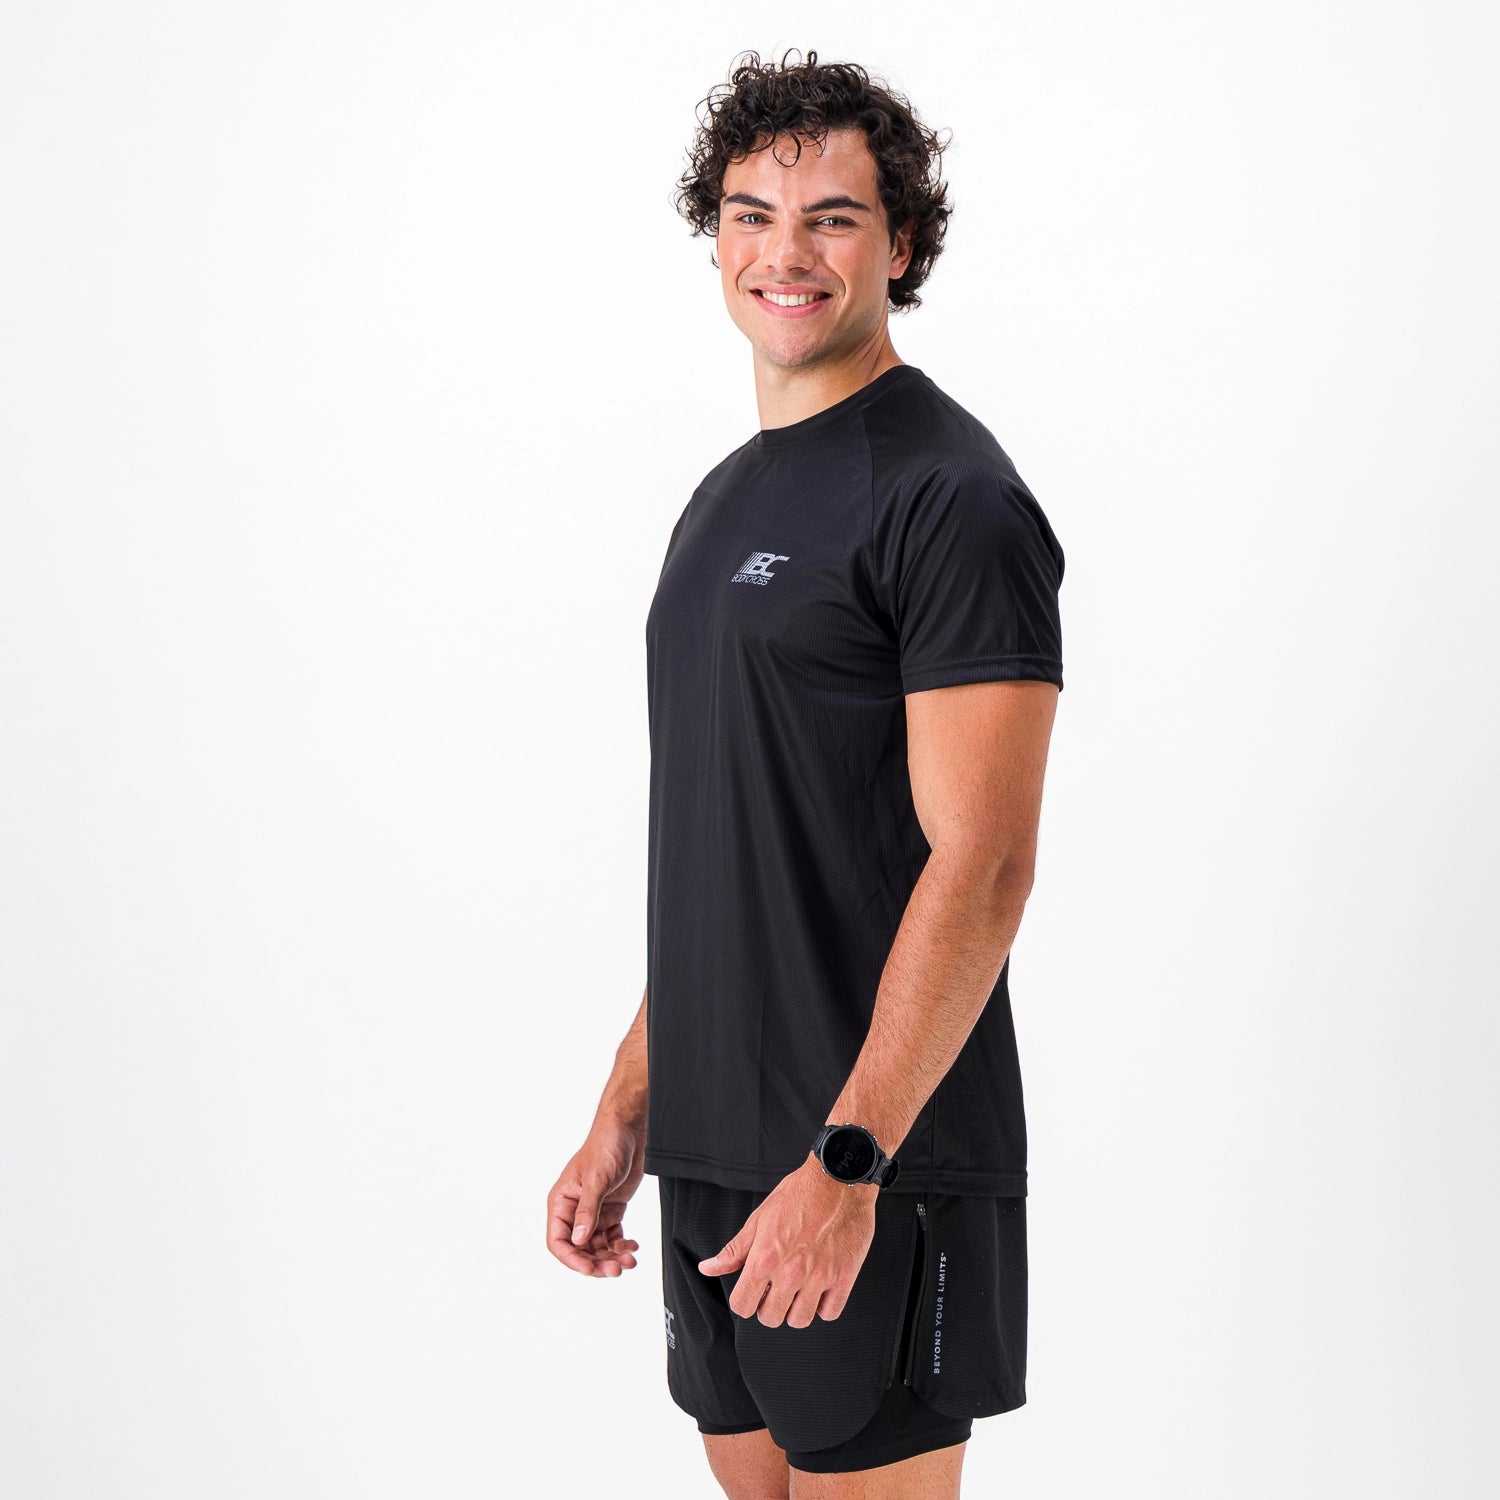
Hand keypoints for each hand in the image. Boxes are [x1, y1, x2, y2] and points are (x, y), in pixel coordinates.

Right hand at [546, 1117, 645, 1277]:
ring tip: (630, 1260)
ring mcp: (594, 1211)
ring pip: (598, 1246)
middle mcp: (575, 1210)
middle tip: (616, 1270)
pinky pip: (613, 1236)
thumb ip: (587, 1211)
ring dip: (612, 1257)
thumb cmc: (606, 1146)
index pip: (558, 1241)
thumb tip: (577, 1240)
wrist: (628, 1130)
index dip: (572, 1259)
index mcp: (562, 1202)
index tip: (591, 1269)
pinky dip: (622, 1245)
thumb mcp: (595, 1180)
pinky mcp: (611, 1209)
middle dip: (597, 1262)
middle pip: (580, 1249)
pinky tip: (633, 1246)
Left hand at [697, 1155, 878, 1327]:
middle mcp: (790, 1272)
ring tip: (799, 1288)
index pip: (742, 1306)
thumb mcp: (759, 1219)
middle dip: (770, 1306)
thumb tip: (708, 1268)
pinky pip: (830, 1313)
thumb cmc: (799, 1194)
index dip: (745, 1299)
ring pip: (800, 1321)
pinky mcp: (844, 1277)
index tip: (753, 1290)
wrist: (837, 1179)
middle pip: (770, 1318)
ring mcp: (819, 1277)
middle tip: (777, 1288)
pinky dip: (824, 1305)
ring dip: (796, 1309)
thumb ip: (734, 1251)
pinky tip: (820, 1288)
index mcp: (765, 1258)